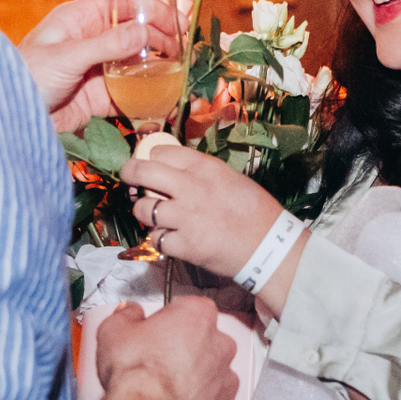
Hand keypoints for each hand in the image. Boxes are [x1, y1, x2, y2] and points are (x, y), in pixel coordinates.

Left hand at [18, 0, 180, 132]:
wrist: (7, 119)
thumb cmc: (25, 77)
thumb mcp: (66, 57)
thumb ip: (106, 45)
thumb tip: (145, 31)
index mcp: (81, 19)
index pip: (126, 4)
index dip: (154, 11)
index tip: (178, 25)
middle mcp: (93, 40)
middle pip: (137, 33)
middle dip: (163, 41)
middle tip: (183, 55)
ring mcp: (98, 69)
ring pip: (138, 64)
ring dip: (159, 70)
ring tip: (181, 77)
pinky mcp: (99, 97)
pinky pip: (130, 94)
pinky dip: (148, 98)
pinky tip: (164, 102)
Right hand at [93, 298, 237, 399]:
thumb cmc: (135, 375)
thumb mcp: (114, 330)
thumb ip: (126, 315)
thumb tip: (130, 313)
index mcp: (198, 316)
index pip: (188, 308)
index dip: (168, 320)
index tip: (154, 330)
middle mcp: (220, 345)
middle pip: (206, 341)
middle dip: (186, 350)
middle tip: (158, 361)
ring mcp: (226, 380)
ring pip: (213, 375)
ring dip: (195, 380)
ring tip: (165, 390)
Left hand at [120, 145, 283, 279]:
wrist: (271, 247)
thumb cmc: (256, 212)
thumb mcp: (231, 179)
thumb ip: (201, 173)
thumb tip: (174, 170)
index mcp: (206, 168)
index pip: (161, 152)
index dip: (152, 158)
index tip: (151, 164)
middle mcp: (192, 188)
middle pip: (142, 172)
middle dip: (130, 173)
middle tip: (129, 178)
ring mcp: (186, 218)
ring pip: (143, 208)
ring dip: (144, 211)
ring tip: (153, 215)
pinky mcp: (185, 245)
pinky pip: (156, 239)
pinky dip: (159, 239)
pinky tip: (169, 238)